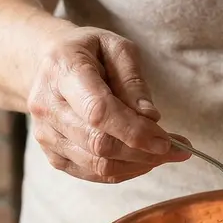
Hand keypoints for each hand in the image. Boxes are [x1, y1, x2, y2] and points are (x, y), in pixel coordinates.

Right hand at [27, 25, 188, 182]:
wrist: (47, 64)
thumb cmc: (88, 52)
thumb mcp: (116, 48)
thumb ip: (133, 82)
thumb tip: (150, 118)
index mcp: (63, 70)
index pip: (99, 112)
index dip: (135, 132)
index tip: (167, 140)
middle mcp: (47, 106)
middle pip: (99, 144)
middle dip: (143, 152)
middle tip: (177, 149)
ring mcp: (46, 134)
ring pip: (97, 165)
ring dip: (137, 165)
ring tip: (162, 154)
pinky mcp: (52, 154)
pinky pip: (91, 173)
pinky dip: (122, 171)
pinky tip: (141, 159)